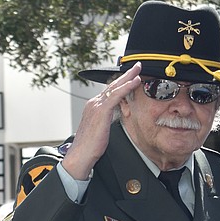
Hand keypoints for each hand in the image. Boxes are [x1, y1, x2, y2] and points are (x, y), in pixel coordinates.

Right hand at [63, 63, 141, 179]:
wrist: (80, 155)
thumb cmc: (90, 147)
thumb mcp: (100, 129)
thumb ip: (106, 120)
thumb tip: (114, 118)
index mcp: (93, 107)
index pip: (109, 91)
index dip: (121, 82)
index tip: (130, 76)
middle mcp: (94, 103)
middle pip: (112, 85)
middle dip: (126, 74)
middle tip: (137, 66)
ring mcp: (96, 106)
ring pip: (115, 87)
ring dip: (128, 77)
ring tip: (139, 69)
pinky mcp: (101, 111)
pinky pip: (116, 95)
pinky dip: (127, 87)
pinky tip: (135, 81)